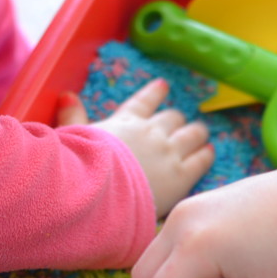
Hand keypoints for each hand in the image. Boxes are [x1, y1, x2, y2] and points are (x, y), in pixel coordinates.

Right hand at [57, 79, 214, 217]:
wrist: (100, 192)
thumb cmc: (83, 166)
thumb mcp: (75, 136)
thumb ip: (72, 117)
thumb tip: (67, 95)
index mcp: (126, 121)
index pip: (144, 101)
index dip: (155, 93)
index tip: (163, 86)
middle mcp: (152, 132)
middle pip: (172, 118)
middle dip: (177, 120)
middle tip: (181, 124)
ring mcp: (169, 152)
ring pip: (192, 134)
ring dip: (197, 133)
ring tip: (201, 135)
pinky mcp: (182, 176)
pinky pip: (202, 159)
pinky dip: (206, 154)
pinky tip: (209, 152)